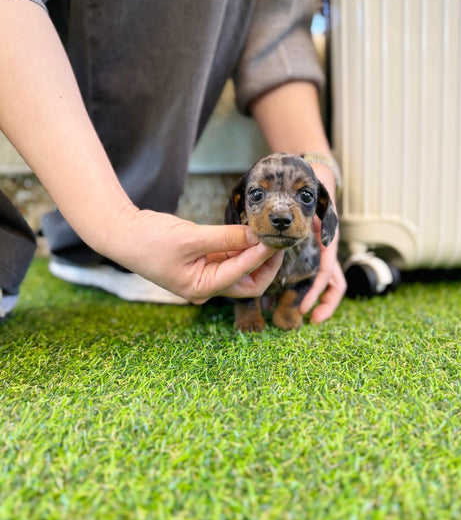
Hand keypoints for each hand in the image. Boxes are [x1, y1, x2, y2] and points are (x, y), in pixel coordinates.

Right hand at [107, 206, 282, 303]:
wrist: (124, 234)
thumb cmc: (150, 240)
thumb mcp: (190, 237)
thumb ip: (225, 237)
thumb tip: (256, 235)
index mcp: (201, 288)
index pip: (242, 276)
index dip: (261, 256)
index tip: (274, 238)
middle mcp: (207, 286)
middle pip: (249, 283)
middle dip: (267, 265)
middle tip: (278, 242)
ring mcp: (206, 274)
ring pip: (242, 269)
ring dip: (256, 253)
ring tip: (269, 234)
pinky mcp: (205, 260)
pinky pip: (231, 256)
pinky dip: (243, 246)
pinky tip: (252, 231)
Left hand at [298, 163, 346, 323]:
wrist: (316, 176)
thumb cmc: (307, 188)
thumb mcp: (301, 201)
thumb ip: (286, 215)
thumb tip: (261, 229)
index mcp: (327, 237)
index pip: (326, 270)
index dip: (317, 292)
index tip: (306, 309)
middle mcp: (329, 247)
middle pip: (335, 281)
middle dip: (325, 303)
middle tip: (311, 319)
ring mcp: (325, 250)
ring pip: (330, 280)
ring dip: (322, 299)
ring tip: (308, 316)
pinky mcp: (319, 250)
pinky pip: (321, 273)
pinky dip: (314, 287)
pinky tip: (298, 296)